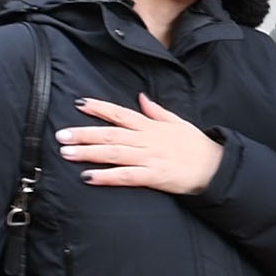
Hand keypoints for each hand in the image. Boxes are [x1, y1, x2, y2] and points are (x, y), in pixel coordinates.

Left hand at [56, 94, 222, 193]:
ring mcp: (149, 157)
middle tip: (61, 135)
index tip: (79, 103)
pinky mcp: (153, 176)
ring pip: (113, 152)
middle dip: (84, 133)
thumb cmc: (196, 145)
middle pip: (110, 133)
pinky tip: (88, 178)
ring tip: (66, 153)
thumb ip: (156, 111)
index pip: (120, 113)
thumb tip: (141, 97)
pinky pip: (125, 176)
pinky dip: (106, 176)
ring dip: (88, 152)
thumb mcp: (177, 122)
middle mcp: (146, 139)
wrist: (214, 167)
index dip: (99, 108)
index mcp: (151, 126)